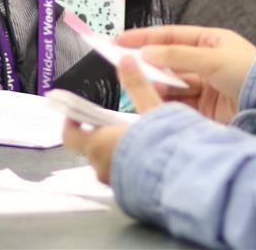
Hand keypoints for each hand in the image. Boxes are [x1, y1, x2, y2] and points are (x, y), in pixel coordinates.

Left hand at [62, 56, 161, 183]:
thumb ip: (137, 85)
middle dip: (101, 134)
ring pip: (109, 163)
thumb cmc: (164, 146)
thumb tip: (127, 60)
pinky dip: (130, 164)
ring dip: (117, 150)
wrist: (184, 180)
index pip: (71, 136)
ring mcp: (116, 183)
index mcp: (99, 145)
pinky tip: (148, 155)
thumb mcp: (152, 108)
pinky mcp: (131, 195)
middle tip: (114, 120)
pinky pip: (124, 176)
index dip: (72, 122)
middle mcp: (102, 167)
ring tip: (136, 137)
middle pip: (92, 148)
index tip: (78, 112)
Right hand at [116, 25, 255, 123]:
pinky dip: (165, 103)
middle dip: (149, 64)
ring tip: (139, 86)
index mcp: (211, 42)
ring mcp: (205, 87)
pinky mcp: (205, 110)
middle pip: (169, 61)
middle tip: (125, 67)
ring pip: (172, 84)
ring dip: (156, 85)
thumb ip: (178, 55)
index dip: (145, 37)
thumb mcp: (213, 58)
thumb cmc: (250, 74)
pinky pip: (179, 103)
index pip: (171, 36)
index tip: (120, 40)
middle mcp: (206, 62)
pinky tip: (153, 103)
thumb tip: (146, 53)